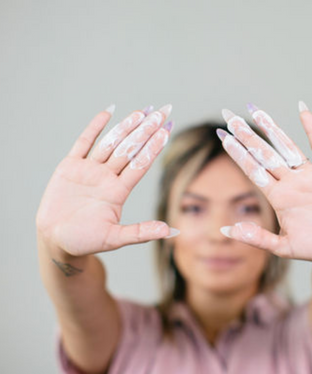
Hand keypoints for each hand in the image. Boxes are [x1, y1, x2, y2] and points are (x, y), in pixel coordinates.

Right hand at [36, 104, 176, 256]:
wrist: (57, 240)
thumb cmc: (85, 241)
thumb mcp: (115, 238)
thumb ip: (140, 232)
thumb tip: (170, 231)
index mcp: (118, 191)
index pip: (140, 164)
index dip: (153, 147)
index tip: (167, 130)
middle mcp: (107, 177)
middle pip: (130, 149)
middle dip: (146, 130)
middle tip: (162, 112)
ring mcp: (90, 170)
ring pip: (110, 143)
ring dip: (126, 127)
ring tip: (142, 111)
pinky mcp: (70, 167)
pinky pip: (83, 143)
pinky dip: (94, 127)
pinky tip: (108, 112)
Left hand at [216, 102, 311, 262]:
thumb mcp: (283, 247)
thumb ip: (257, 238)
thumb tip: (226, 230)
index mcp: (278, 197)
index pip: (253, 170)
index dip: (238, 153)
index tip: (223, 137)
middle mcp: (290, 182)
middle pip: (264, 154)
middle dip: (247, 136)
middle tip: (230, 117)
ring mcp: (309, 176)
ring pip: (287, 146)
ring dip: (272, 129)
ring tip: (255, 111)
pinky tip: (302, 110)